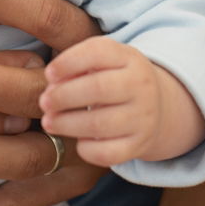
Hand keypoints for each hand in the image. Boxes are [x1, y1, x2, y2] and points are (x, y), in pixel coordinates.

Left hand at [0, 0, 106, 205]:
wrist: (151, 106)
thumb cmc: (83, 50)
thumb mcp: (64, 16)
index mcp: (88, 40)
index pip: (44, 13)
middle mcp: (90, 92)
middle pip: (31, 88)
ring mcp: (88, 141)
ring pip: (26, 152)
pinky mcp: (76, 181)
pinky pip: (24, 203)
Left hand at [39, 37, 162, 166]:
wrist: (160, 107)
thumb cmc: (116, 78)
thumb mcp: (104, 61)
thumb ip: (78, 64)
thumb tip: (52, 82)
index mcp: (128, 57)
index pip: (98, 52)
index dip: (69, 62)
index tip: (48, 73)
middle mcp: (140, 85)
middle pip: (98, 88)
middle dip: (64, 96)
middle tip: (44, 102)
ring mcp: (143, 117)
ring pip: (100, 124)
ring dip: (67, 124)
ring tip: (49, 122)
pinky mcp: (140, 145)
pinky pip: (109, 153)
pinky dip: (87, 149)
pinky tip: (77, 141)